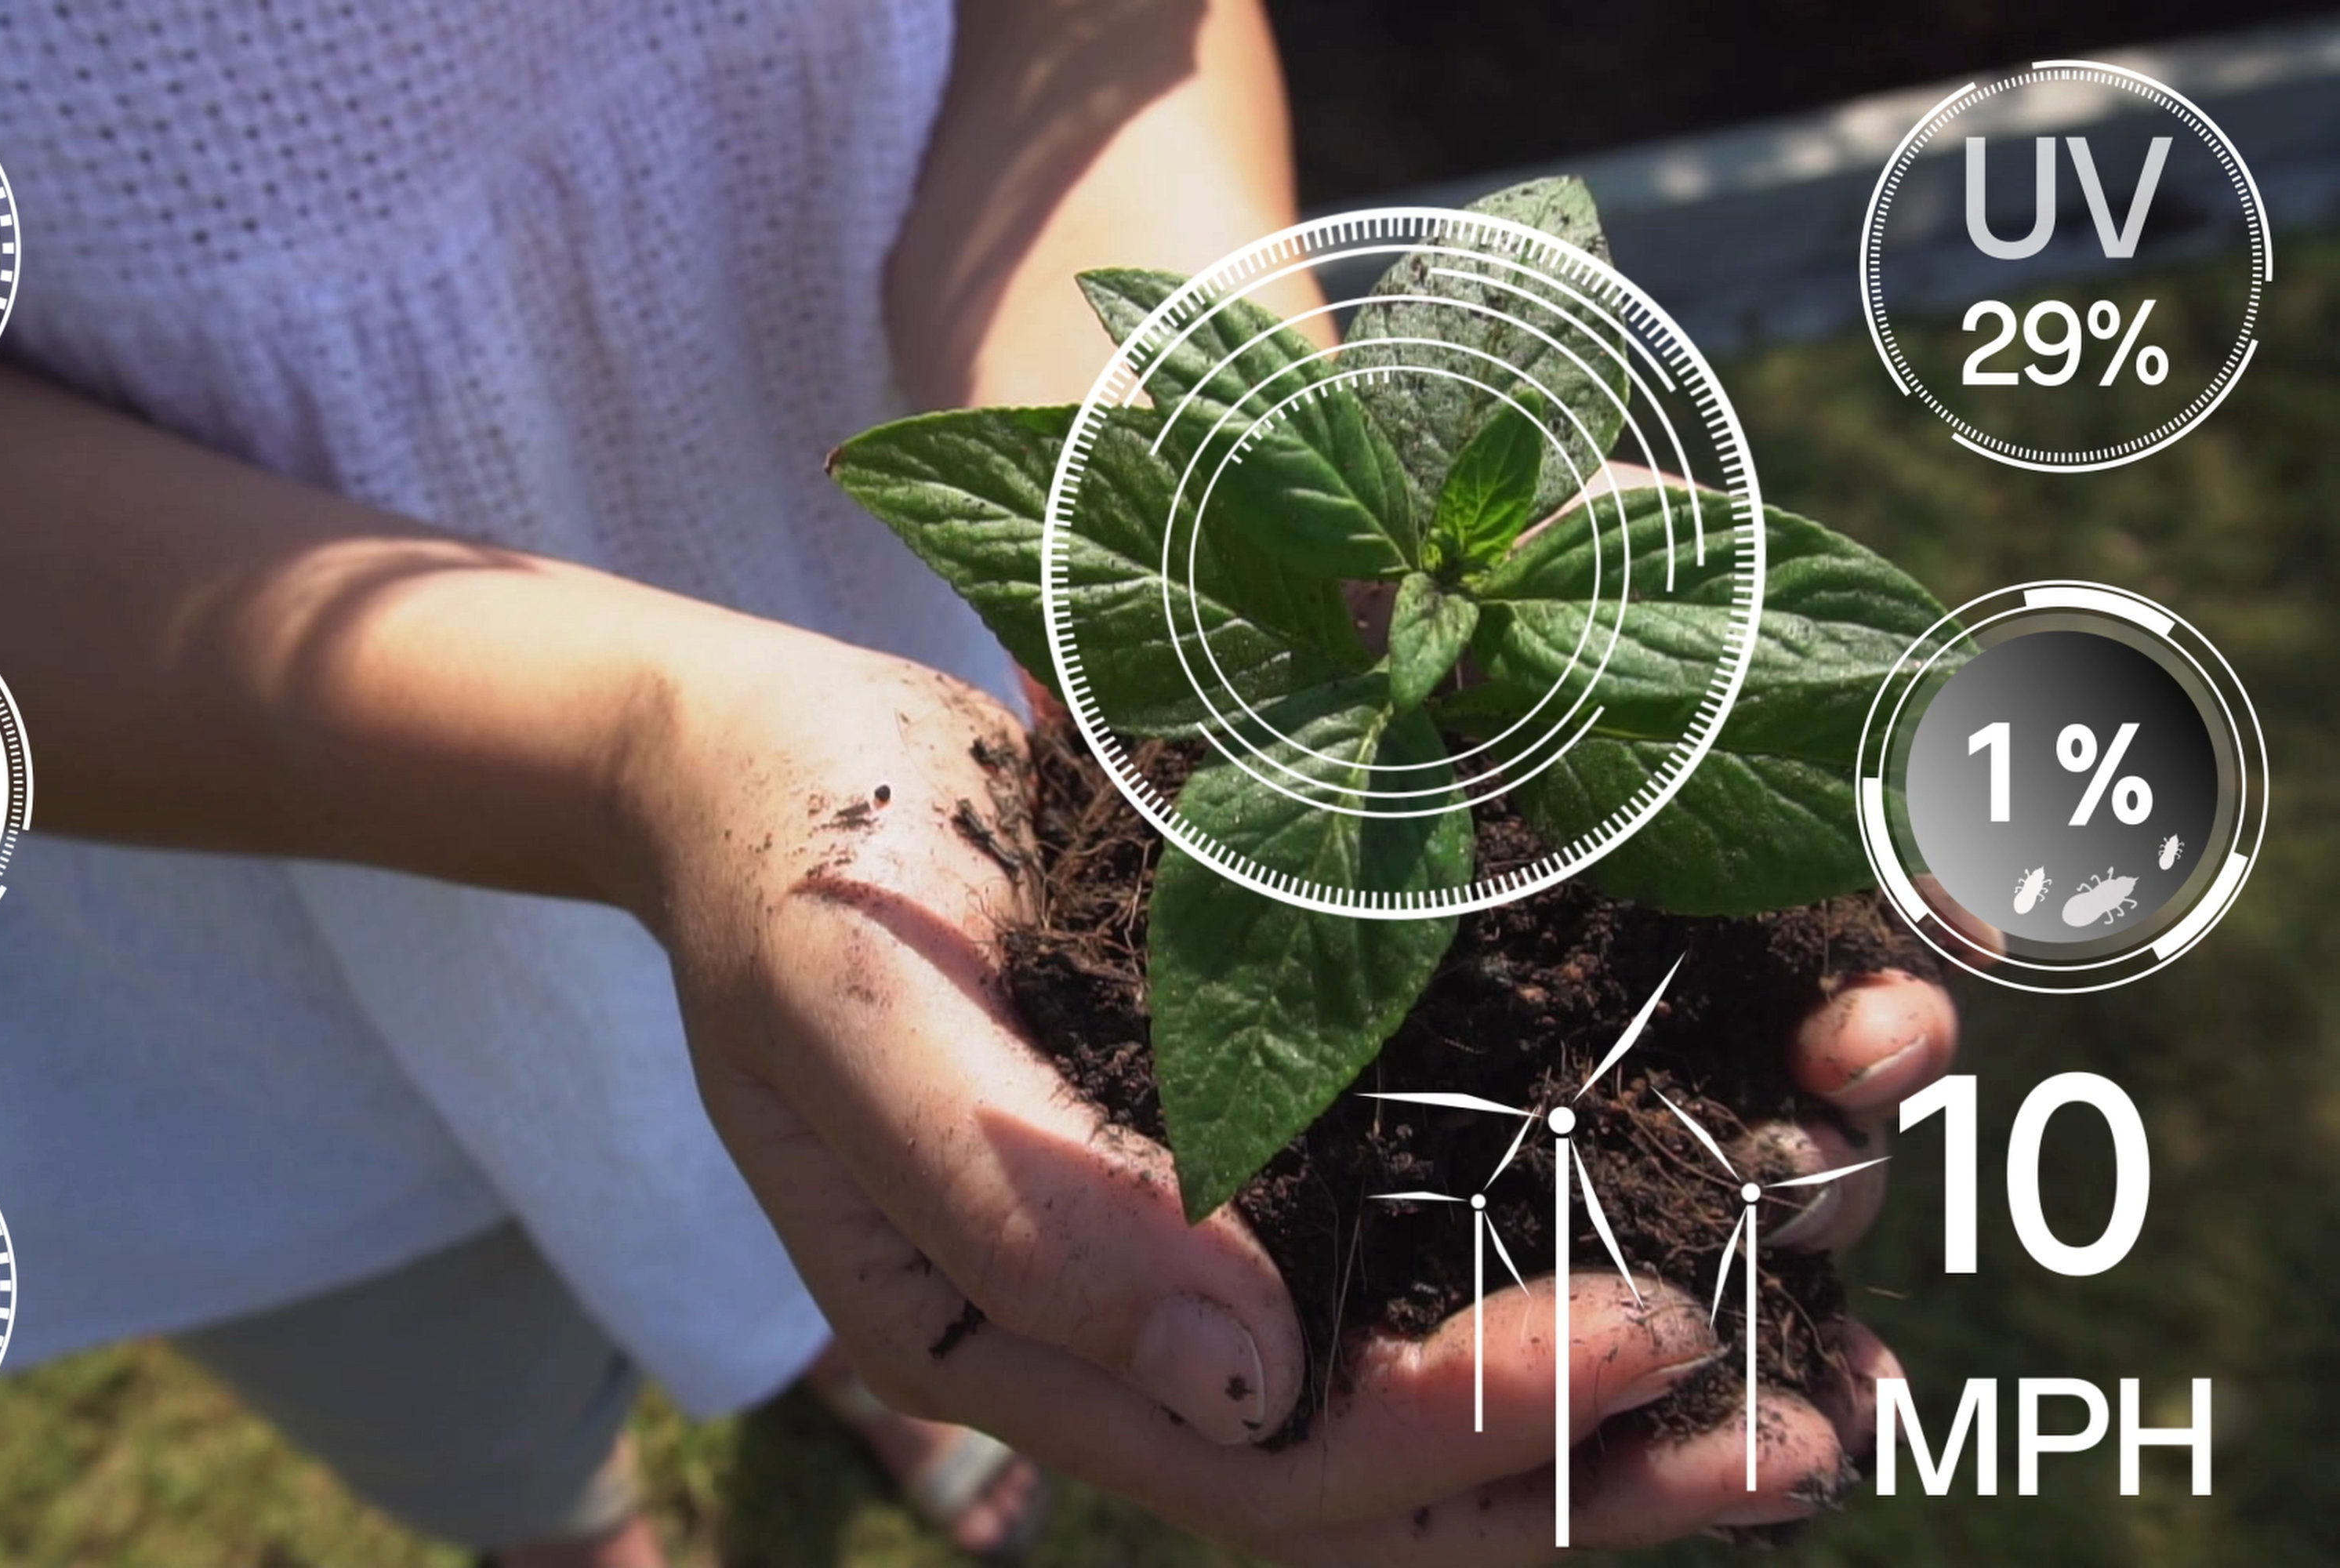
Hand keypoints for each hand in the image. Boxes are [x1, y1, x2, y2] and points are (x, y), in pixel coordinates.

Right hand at [624, 612, 1958, 1561]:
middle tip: (1820, 1432)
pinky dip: (1606, 1203)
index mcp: (1037, 1347)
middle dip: (1618, 1462)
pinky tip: (1753, 1174)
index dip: (1468, 1422)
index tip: (1646, 1331)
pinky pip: (1459, 1202)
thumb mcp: (858, 1028)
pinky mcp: (1282, 1115)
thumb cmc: (788, 882)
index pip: (1273, 1461)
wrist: (773, 757)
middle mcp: (1153, 1323)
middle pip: (1406, 1461)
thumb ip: (1024, 1206)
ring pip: (1458, 1349)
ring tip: (1849, 1362)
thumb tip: (1245, 1383)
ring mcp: (1223, 1227)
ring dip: (1656, 1369)